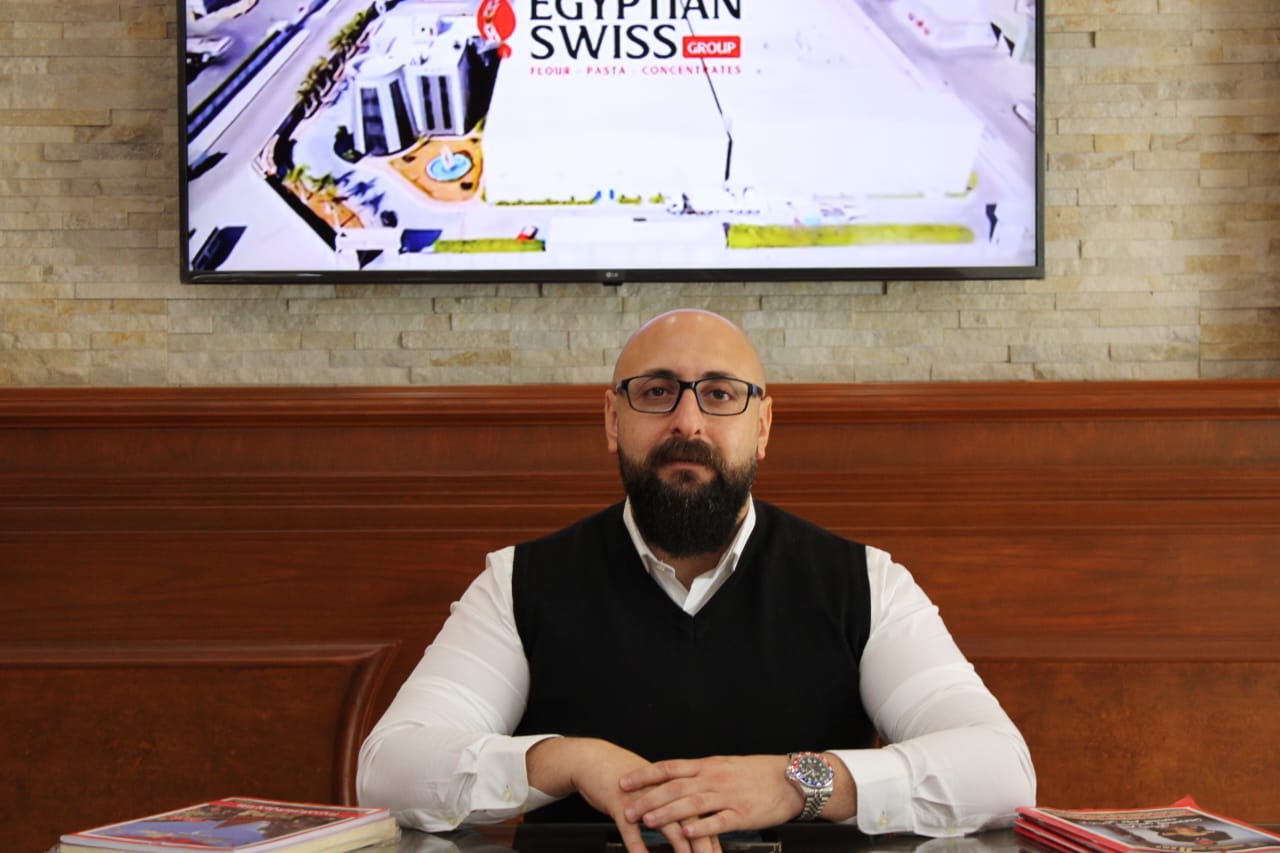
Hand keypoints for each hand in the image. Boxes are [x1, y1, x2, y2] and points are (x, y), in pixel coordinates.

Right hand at [526, 738, 722, 852]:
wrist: (594, 760)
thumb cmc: (624, 776)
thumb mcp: (652, 788)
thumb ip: (674, 804)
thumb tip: (695, 825)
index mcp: (673, 786)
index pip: (700, 812)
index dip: (713, 833)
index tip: (720, 851)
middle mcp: (661, 792)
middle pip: (689, 818)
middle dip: (703, 843)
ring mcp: (641, 798)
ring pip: (665, 824)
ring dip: (679, 845)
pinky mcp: (620, 804)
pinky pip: (630, 830)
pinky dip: (638, 846)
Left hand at [619, 755, 804, 840]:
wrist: (791, 778)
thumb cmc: (757, 773)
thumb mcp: (725, 766)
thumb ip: (701, 773)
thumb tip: (676, 778)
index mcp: (708, 766)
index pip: (669, 768)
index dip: (645, 775)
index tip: (624, 782)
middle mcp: (714, 778)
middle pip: (675, 787)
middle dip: (648, 798)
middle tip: (628, 810)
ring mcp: (728, 796)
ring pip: (692, 804)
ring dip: (667, 813)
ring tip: (647, 821)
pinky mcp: (743, 814)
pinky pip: (718, 821)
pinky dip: (700, 828)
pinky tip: (685, 834)